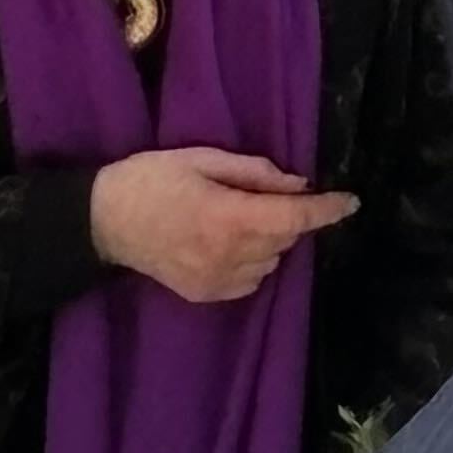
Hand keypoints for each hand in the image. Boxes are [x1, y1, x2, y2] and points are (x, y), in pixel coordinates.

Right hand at [90, 149, 357, 306]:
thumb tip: (297, 184)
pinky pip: (252, 280)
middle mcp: (229, 254)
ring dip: (269, 240)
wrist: (103, 222)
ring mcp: (217, 279)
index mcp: (228, 216)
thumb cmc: (150, 179)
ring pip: (271, 261)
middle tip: (260, 196)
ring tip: (237, 220)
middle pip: (286, 238)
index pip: (295, 217)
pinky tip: (227, 245)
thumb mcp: (200, 159)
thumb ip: (253, 172)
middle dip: (287, 216)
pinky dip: (252, 262)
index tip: (350, 201)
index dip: (327, 210)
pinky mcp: (206, 293)